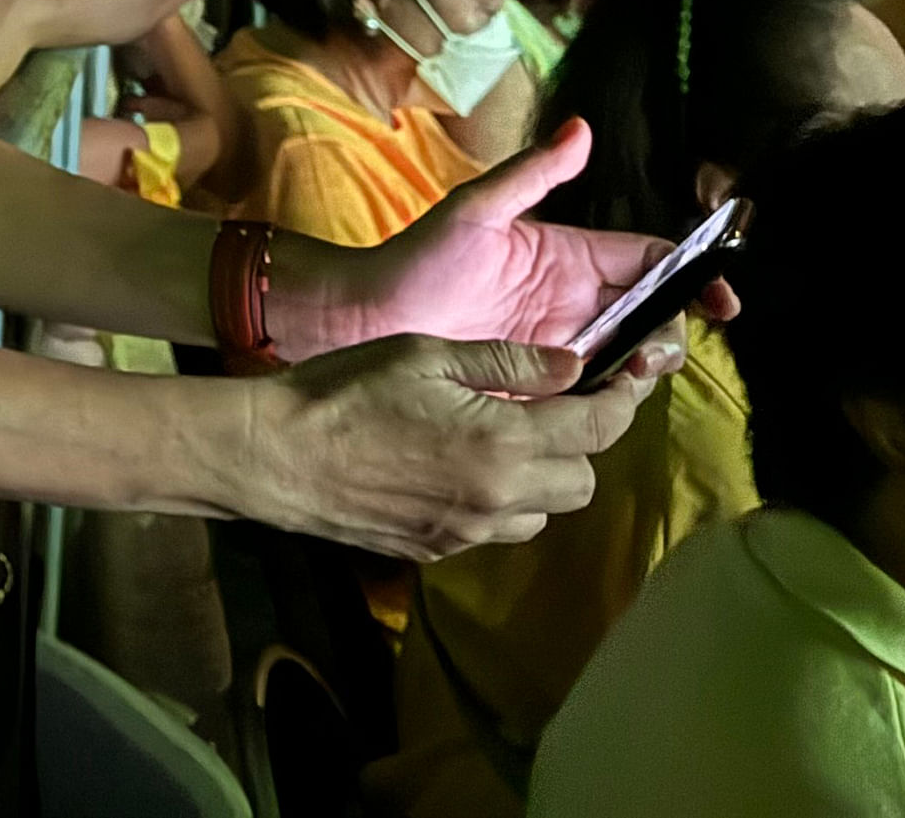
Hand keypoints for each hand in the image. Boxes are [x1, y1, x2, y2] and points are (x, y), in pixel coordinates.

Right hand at [239, 334, 671, 560]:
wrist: (275, 454)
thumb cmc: (343, 390)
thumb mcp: (424, 353)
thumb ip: (507, 362)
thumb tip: (573, 364)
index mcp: (502, 441)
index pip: (597, 429)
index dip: (622, 400)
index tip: (628, 378)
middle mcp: (498, 497)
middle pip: (582, 481)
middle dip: (575, 443)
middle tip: (540, 407)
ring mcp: (468, 532)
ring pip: (543, 513)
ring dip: (538, 478)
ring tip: (494, 439)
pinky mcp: (438, 550)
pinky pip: (495, 529)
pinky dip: (495, 500)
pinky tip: (452, 467)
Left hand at [270, 119, 709, 357]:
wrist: (369, 319)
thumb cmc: (417, 258)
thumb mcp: (476, 210)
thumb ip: (531, 173)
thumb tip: (582, 128)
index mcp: (569, 256)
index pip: (651, 261)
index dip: (694, 277)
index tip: (722, 301)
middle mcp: (575, 300)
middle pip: (656, 314)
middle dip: (674, 331)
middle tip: (652, 350)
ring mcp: (562, 344)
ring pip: (634, 356)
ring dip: (648, 366)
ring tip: (627, 372)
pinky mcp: (544, 384)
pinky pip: (595, 394)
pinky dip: (613, 398)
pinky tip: (602, 399)